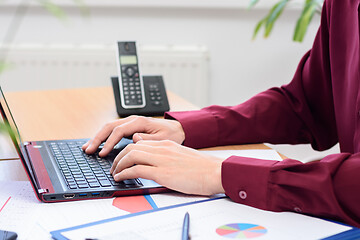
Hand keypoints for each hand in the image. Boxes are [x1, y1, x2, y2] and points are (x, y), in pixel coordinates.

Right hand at [82, 115, 184, 156]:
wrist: (177, 129)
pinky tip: (98, 144)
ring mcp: (129, 123)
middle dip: (97, 139)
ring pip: (109, 128)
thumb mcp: (163, 139)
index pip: (118, 131)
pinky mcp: (129, 127)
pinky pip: (113, 130)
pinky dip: (103, 137)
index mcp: (139, 122)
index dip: (109, 143)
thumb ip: (148, 139)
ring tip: (87, 148)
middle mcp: (132, 120)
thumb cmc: (171, 135)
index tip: (102, 153)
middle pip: (109, 127)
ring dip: (97, 137)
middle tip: (88, 150)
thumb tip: (134, 139)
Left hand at [110, 140, 224, 195]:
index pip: (139, 143)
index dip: (126, 151)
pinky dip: (124, 173)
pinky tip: (121, 178)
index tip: (121, 159)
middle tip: (114, 167)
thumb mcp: (180, 155)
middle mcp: (161, 149)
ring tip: (115, 173)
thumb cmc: (200, 167)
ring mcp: (161, 160)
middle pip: (131, 147)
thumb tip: (152, 157)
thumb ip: (165, 154)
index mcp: (166, 144)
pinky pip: (136, 170)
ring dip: (118, 165)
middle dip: (118, 157)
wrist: (214, 172)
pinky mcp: (162, 173)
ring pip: (130, 155)